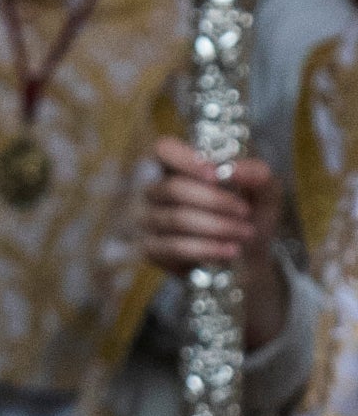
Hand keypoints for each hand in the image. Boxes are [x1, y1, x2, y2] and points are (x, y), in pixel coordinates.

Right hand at [138, 137, 284, 348]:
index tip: (215, 173)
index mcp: (180, 170)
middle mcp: (157, 193)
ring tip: (243, 237)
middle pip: (171, 188)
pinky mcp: (152, 253)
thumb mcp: (266, 197)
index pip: (162, 149)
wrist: (246, 266)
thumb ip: (258, 176)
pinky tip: (227, 252)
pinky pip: (169, 248)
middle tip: (244, 215)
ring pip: (171, 218)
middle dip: (213, 202)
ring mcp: (149, 224)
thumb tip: (240, 169)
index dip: (183, 158)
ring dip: (213, 227)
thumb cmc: (250, 221)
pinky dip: (202, 248)